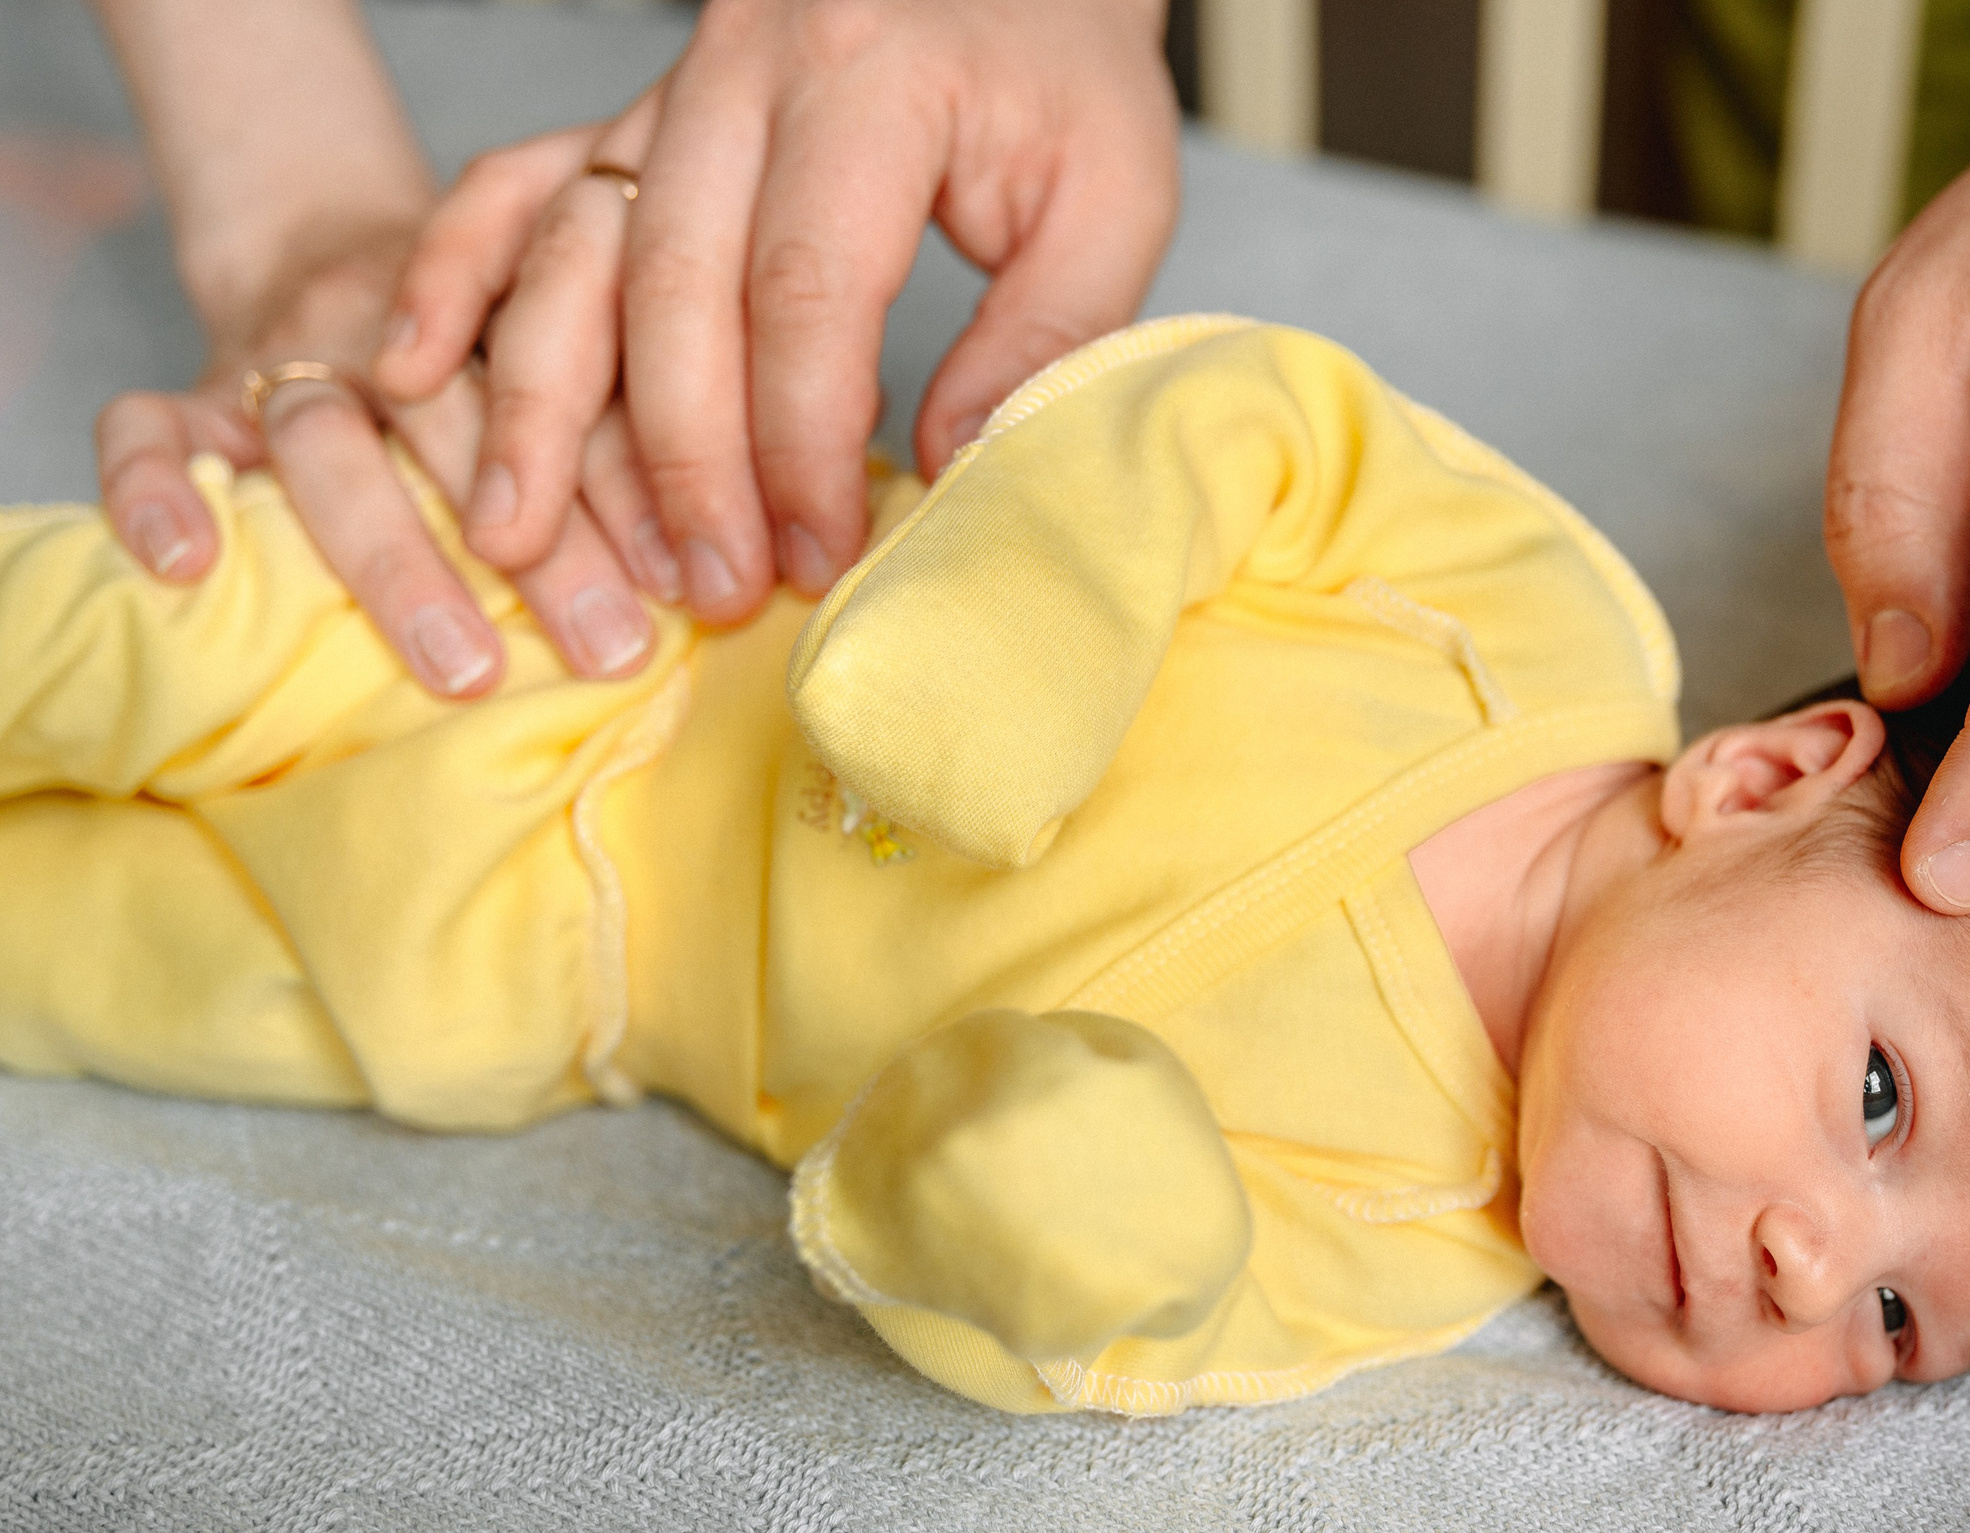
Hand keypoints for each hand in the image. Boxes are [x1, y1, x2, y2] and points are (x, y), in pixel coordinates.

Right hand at [97, 217, 662, 694]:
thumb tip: (768, 556)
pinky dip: (157, 492)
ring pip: (329, 441)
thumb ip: (654, 431)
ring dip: (399, 558)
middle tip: (612, 647)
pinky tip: (192, 568)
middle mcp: (395, 317)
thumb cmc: (498, 349)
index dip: (637, 482)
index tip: (699, 579)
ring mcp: (286, 351)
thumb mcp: (588, 351)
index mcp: (512, 291)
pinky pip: (146, 429)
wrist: (334, 245)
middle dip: (546, 540)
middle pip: (463, 418)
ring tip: (467, 666)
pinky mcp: (192, 389)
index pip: (579, 378)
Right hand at [376, 0, 1180, 616]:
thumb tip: (948, 470)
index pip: (804, 289)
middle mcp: (744, 74)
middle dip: (679, 459)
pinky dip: (455, 275)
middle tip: (702, 589)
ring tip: (520, 538)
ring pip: (574, 249)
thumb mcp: (1114, 190)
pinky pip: (517, 184)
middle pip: (670, 286)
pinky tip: (415, 372)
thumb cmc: (1063, 66)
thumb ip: (1047, 332)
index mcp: (869, 78)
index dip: (801, 441)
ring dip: (543, 405)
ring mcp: (672, 89)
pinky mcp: (638, 112)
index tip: (819, 551)